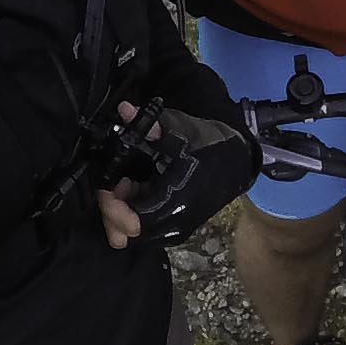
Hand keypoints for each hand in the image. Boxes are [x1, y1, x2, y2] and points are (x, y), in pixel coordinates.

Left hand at [99, 104, 258, 246]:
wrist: (237, 161)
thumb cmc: (209, 146)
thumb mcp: (179, 130)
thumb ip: (149, 124)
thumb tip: (124, 110)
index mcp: (176, 203)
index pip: (132, 223)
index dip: (112, 208)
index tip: (107, 188)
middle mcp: (174, 223)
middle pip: (127, 234)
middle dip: (113, 210)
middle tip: (119, 184)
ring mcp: (175, 229)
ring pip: (133, 234)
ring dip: (123, 210)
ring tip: (130, 185)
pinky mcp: (175, 228)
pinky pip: (143, 229)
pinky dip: (133, 212)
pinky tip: (140, 189)